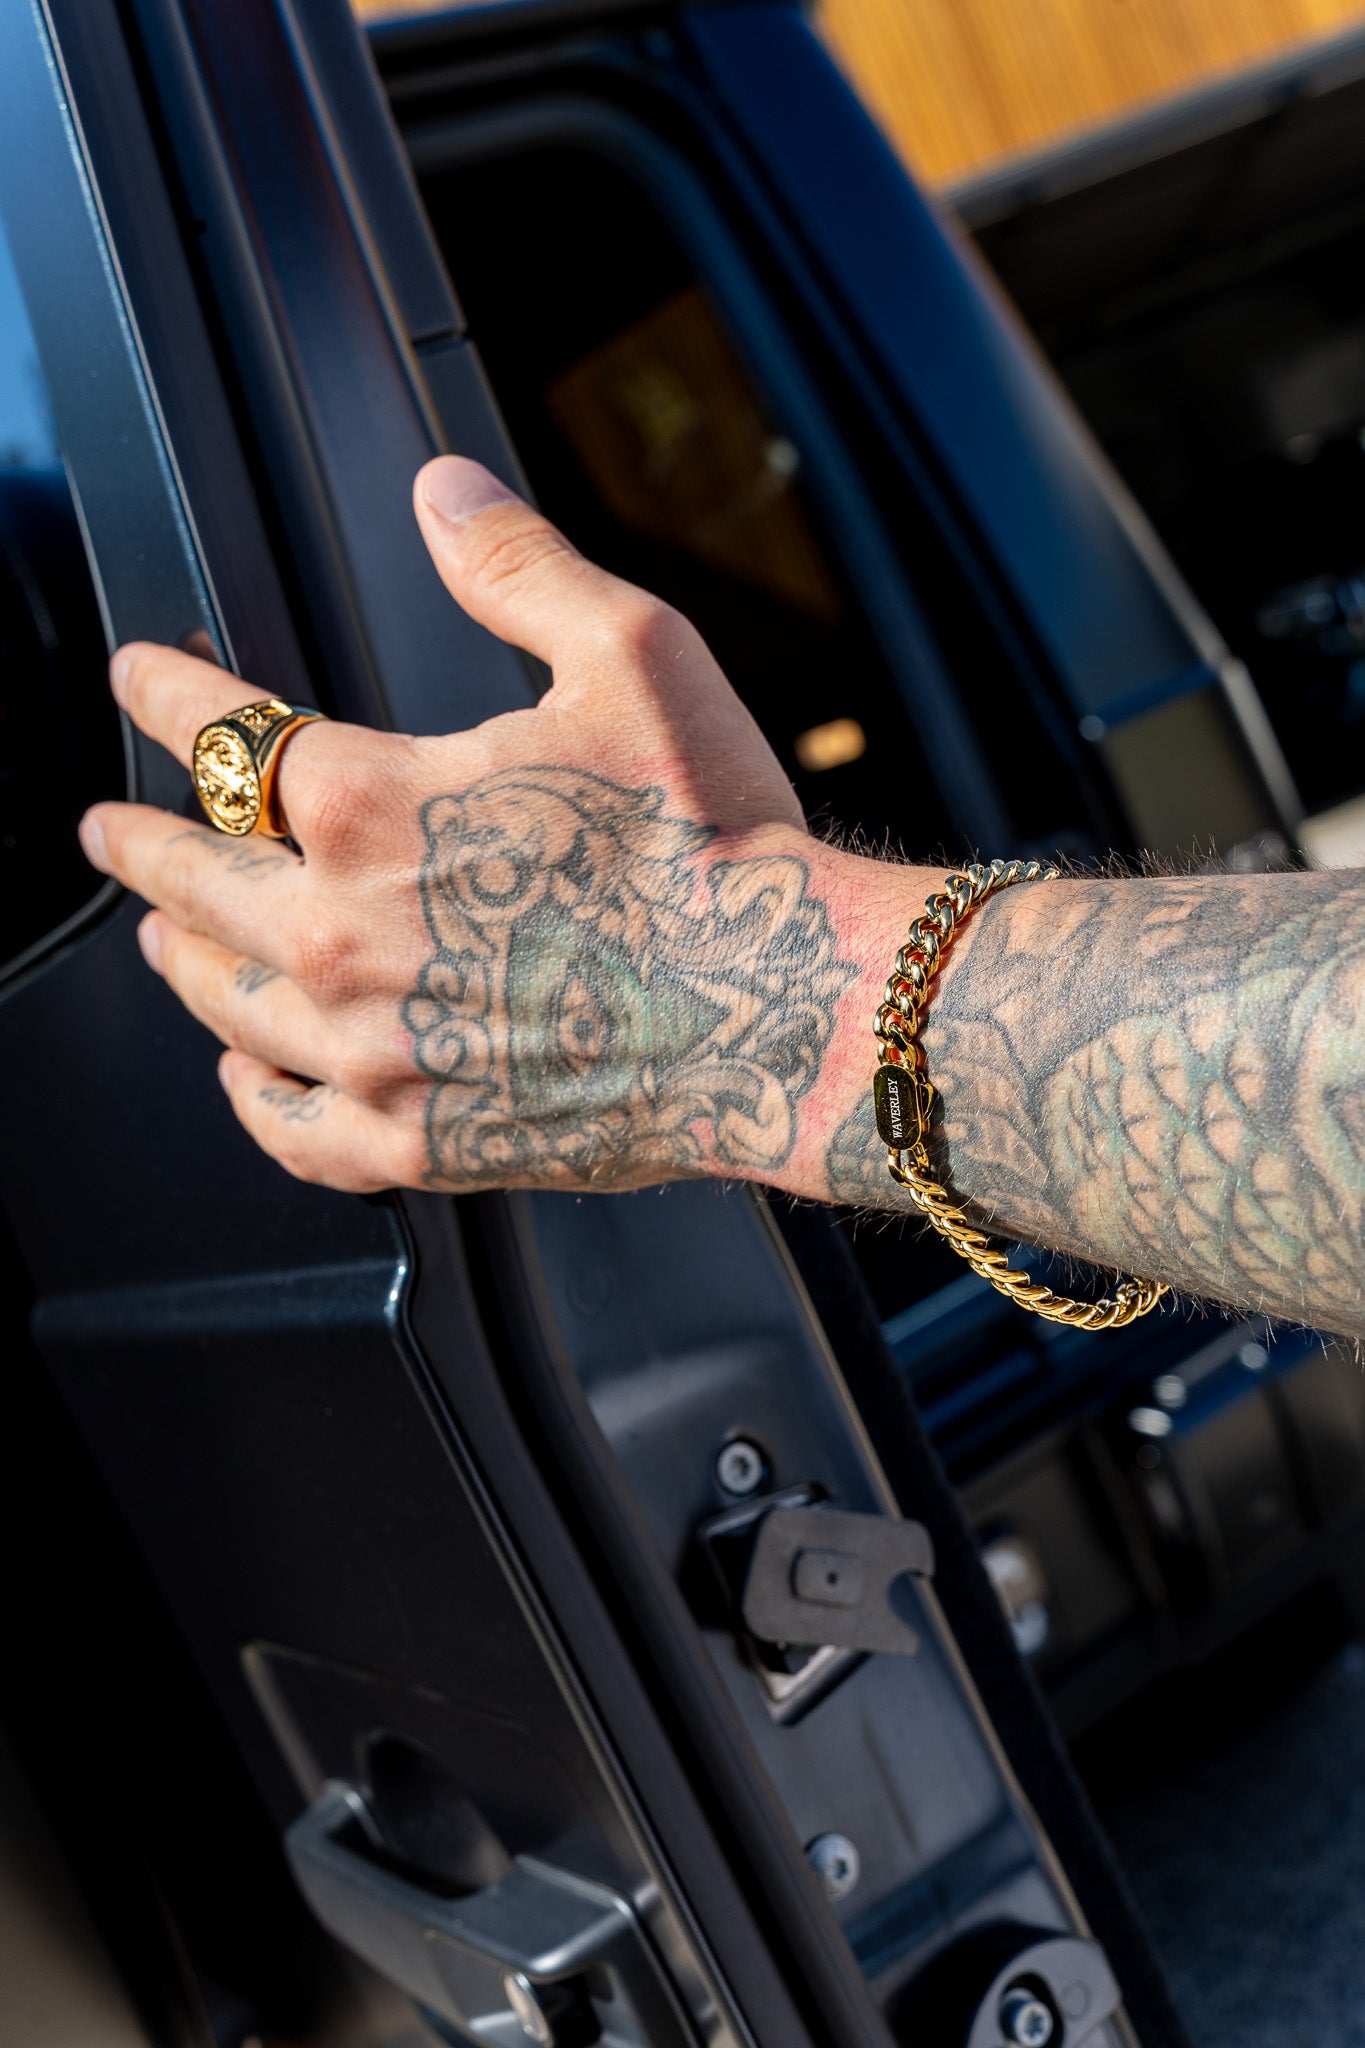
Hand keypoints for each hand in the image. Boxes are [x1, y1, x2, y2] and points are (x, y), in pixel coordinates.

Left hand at [80, 458, 873, 1194]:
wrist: (790, 1011)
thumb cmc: (720, 843)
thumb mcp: (632, 656)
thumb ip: (517, 566)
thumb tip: (440, 489)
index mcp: (374, 804)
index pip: (227, 734)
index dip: (169, 695)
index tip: (140, 679)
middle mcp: (343, 933)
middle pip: (192, 878)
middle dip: (140, 841)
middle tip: (108, 828)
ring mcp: (373, 1049)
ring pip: (223, 1001)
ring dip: (178, 957)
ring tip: (161, 936)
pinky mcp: (421, 1141)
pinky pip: (291, 1129)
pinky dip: (250, 1097)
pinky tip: (244, 1075)